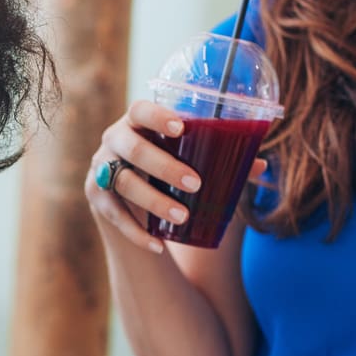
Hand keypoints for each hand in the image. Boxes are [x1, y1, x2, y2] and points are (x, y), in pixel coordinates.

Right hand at [85, 101, 267, 252]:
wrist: (130, 205)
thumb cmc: (165, 175)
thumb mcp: (186, 164)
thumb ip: (219, 161)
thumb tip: (259, 165)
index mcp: (137, 123)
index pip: (140, 110)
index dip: (158, 117)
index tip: (182, 128)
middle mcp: (113, 141)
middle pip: (133, 149)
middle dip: (164, 166)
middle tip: (195, 183)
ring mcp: (100, 169)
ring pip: (124, 183)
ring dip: (154, 201)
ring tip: (183, 216)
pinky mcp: (96, 198)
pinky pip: (115, 216)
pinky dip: (137, 233)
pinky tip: (159, 245)